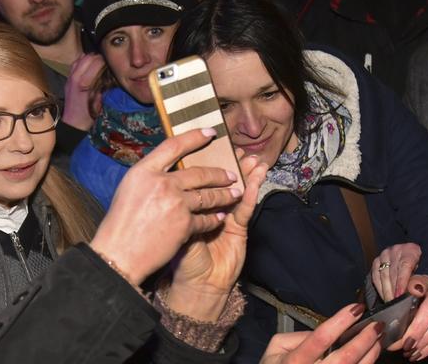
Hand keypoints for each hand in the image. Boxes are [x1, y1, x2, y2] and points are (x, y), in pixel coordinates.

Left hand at [62, 53, 104, 130]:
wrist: (72, 124)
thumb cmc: (88, 115)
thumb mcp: (99, 101)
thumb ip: (102, 85)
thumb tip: (109, 74)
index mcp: (84, 82)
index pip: (97, 62)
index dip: (106, 61)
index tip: (112, 64)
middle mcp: (75, 77)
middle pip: (88, 57)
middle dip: (99, 57)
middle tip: (106, 62)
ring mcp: (70, 77)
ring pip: (80, 58)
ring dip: (90, 58)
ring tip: (98, 62)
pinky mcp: (67, 79)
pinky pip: (75, 63)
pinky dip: (82, 61)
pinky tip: (89, 66)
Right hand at [90, 128, 240, 285]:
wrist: (119, 253)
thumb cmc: (120, 224)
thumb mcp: (129, 189)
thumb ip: (151, 177)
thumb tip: (171, 171)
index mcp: (144, 170)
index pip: (174, 145)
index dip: (194, 137)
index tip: (210, 132)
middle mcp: (161, 183)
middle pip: (199, 172)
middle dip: (220, 174)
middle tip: (232, 175)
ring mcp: (175, 203)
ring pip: (208, 195)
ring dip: (225, 195)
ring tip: (235, 194)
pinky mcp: (184, 224)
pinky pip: (206, 218)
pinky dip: (215, 219)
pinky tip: (221, 218)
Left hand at [166, 154, 266, 320]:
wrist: (195, 286)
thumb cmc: (181, 259)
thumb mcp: (172, 227)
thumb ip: (176, 205)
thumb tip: (172, 177)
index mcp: (191, 205)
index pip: (199, 178)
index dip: (205, 161)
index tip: (210, 142)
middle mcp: (210, 207)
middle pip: (220, 181)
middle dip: (229, 164)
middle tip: (237, 147)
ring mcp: (227, 217)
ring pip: (237, 191)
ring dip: (247, 175)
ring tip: (254, 159)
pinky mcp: (239, 229)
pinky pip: (245, 208)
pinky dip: (251, 193)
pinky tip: (256, 180)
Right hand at [260, 303, 381, 363]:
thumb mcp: (275, 347)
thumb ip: (297, 336)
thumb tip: (326, 332)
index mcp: (294, 362)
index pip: (321, 338)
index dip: (341, 321)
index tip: (356, 308)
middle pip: (345, 357)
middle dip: (364, 339)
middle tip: (377, 324)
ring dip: (371, 352)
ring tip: (378, 337)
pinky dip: (368, 363)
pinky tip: (372, 353)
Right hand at [370, 243, 421, 301]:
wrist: (410, 260)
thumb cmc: (420, 270)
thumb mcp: (424, 272)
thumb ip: (421, 281)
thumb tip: (417, 293)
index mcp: (410, 250)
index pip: (405, 265)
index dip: (402, 281)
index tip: (401, 295)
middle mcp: (396, 250)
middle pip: (393, 272)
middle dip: (394, 289)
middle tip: (396, 304)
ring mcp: (384, 255)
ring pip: (383, 275)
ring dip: (387, 291)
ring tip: (391, 303)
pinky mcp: (376, 262)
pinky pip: (376, 277)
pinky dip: (380, 288)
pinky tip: (385, 297)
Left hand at [388, 275, 427, 360]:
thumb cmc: (412, 303)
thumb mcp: (403, 298)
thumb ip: (396, 304)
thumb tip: (384, 324)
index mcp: (426, 281)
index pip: (420, 282)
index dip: (414, 287)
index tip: (400, 295)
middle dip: (417, 327)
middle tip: (405, 343)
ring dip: (424, 340)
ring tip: (410, 350)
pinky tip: (419, 354)